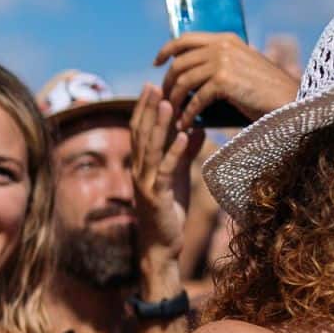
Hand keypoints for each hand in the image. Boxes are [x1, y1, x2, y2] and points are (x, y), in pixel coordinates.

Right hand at [129, 86, 202, 259]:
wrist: (161, 247)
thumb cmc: (169, 213)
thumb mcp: (178, 178)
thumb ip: (184, 153)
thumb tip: (195, 128)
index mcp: (142, 165)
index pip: (139, 131)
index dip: (144, 108)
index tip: (153, 87)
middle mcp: (139, 171)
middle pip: (140, 134)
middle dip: (148, 109)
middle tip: (155, 85)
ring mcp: (145, 183)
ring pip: (150, 148)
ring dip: (159, 125)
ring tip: (168, 103)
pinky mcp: (157, 196)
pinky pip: (166, 169)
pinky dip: (174, 151)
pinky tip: (183, 136)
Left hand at [154, 31, 298, 129]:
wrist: (289, 101)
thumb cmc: (264, 90)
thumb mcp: (241, 67)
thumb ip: (219, 63)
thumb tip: (190, 72)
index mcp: (226, 39)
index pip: (186, 39)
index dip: (166, 50)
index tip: (156, 64)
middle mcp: (222, 46)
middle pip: (179, 63)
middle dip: (168, 83)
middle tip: (165, 100)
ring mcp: (222, 62)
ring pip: (183, 81)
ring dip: (175, 101)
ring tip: (173, 115)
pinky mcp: (224, 81)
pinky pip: (195, 99)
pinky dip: (188, 114)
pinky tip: (185, 124)